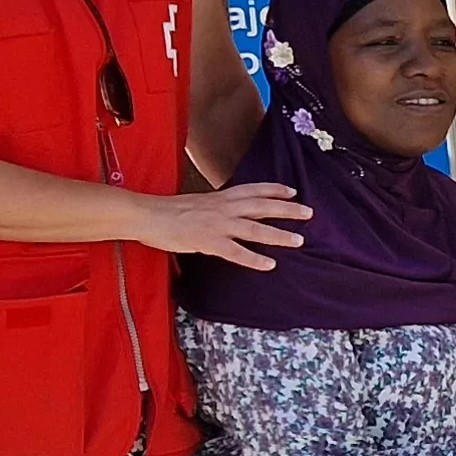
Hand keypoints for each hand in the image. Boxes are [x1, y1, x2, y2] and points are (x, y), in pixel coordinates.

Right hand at [141, 181, 309, 268]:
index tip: (293, 190)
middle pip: (262, 206)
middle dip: (287, 209)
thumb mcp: (197, 203)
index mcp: (220, 197)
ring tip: (298, 240)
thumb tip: (227, 213)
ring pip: (254, 229)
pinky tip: (269, 265)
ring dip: (278, 235)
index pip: (253, 189)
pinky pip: (236, 252)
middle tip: (309, 212)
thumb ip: (215, 207)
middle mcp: (223, 208)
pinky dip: (254, 259)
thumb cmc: (168, 211)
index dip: (274, 189)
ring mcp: (217, 225)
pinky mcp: (208, 242)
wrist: (147, 215)